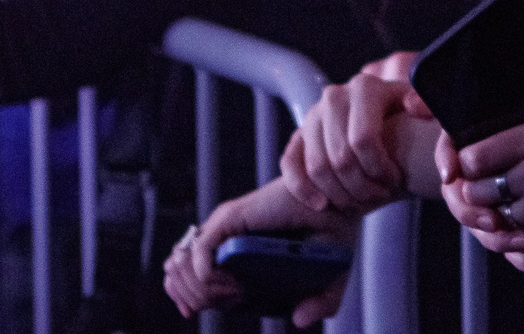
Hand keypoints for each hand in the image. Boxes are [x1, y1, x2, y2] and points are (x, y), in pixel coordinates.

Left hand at [163, 176, 357, 327]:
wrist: (345, 202)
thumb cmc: (336, 234)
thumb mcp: (331, 280)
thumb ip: (322, 304)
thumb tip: (298, 321)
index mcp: (237, 257)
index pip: (188, 282)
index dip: (190, 301)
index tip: (232, 301)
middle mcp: (223, 242)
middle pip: (178, 279)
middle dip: (197, 299)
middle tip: (238, 296)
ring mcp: (224, 229)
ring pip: (181, 268)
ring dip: (202, 291)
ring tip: (237, 290)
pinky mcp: (230, 218)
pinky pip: (198, 251)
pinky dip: (207, 276)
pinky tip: (234, 284)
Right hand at [282, 63, 436, 213]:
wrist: (385, 126)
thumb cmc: (408, 122)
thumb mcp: (425, 112)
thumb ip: (429, 109)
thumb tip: (413, 106)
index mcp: (366, 87)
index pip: (364, 139)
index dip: (379, 169)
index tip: (395, 181)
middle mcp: (334, 96)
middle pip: (341, 157)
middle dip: (361, 187)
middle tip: (380, 198)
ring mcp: (312, 116)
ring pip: (317, 166)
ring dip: (338, 194)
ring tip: (361, 203)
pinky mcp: (297, 136)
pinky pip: (290, 167)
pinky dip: (303, 190)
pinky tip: (322, 205)